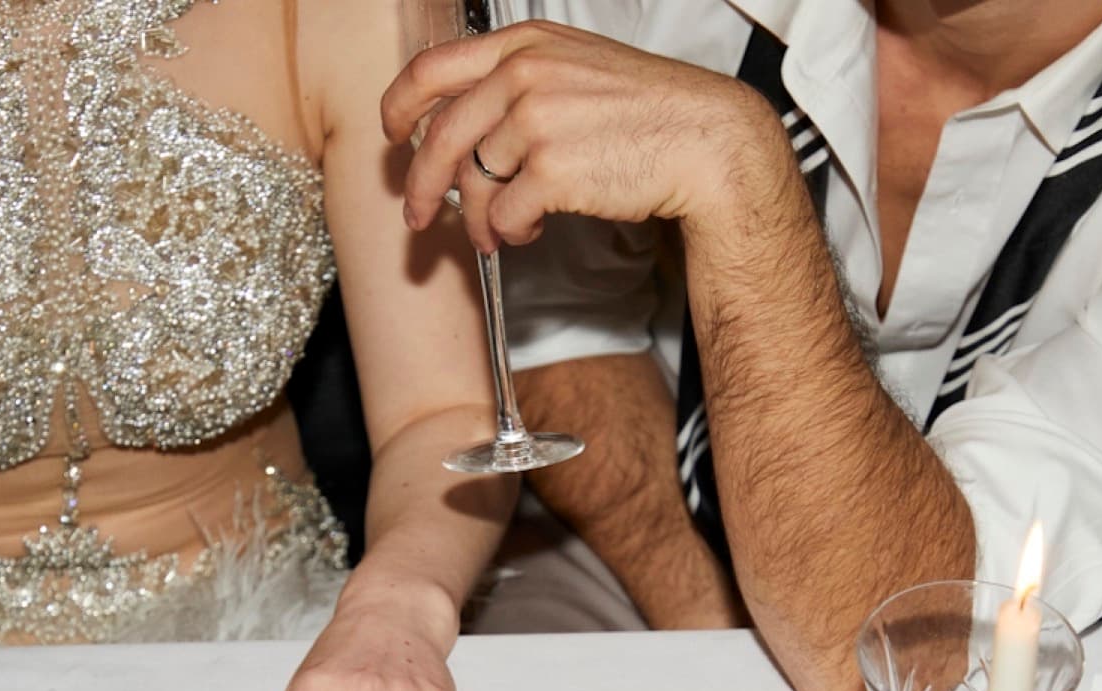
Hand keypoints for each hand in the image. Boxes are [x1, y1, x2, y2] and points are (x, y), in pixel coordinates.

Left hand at [381, 21, 779, 252]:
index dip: (399, 107)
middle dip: (420, 186)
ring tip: (495, 233)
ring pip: (473, 183)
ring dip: (477, 219)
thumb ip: (520, 84)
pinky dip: (511, 231)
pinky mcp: (553, 170)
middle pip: (440, 137)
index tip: (393, 135)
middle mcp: (524, 75)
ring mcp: (537, 121)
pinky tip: (532, 229)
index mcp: (525, 45)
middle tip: (417, 217)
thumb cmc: (650, 112)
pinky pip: (505, 214)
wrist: (708, 141)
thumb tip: (470, 132)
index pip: (432, 69)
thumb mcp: (578, 69)